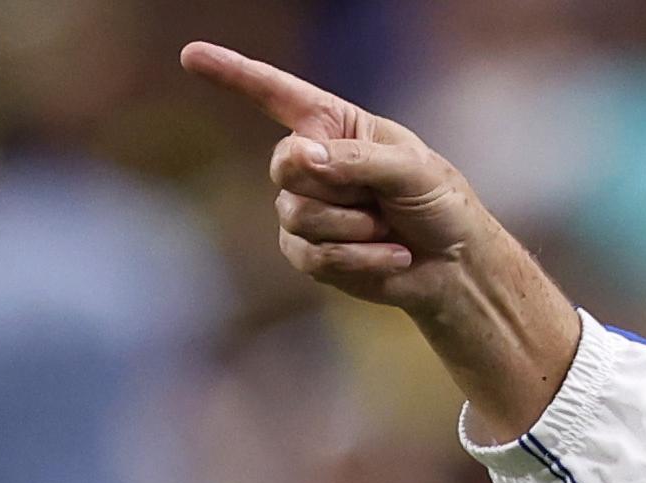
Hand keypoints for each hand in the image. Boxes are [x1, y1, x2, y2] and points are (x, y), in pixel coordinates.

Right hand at [178, 40, 581, 438]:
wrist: (454, 265)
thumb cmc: (439, 204)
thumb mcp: (411, 169)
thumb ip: (357, 159)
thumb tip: (301, 159)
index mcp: (334, 126)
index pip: (275, 95)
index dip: (232, 73)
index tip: (191, 55)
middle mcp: (311, 162)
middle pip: (285, 167)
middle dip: (336, 188)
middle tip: (380, 200)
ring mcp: (304, 208)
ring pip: (297, 216)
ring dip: (355, 229)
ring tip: (389, 229)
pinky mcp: (307, 251)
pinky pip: (311, 254)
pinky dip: (358, 258)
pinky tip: (391, 256)